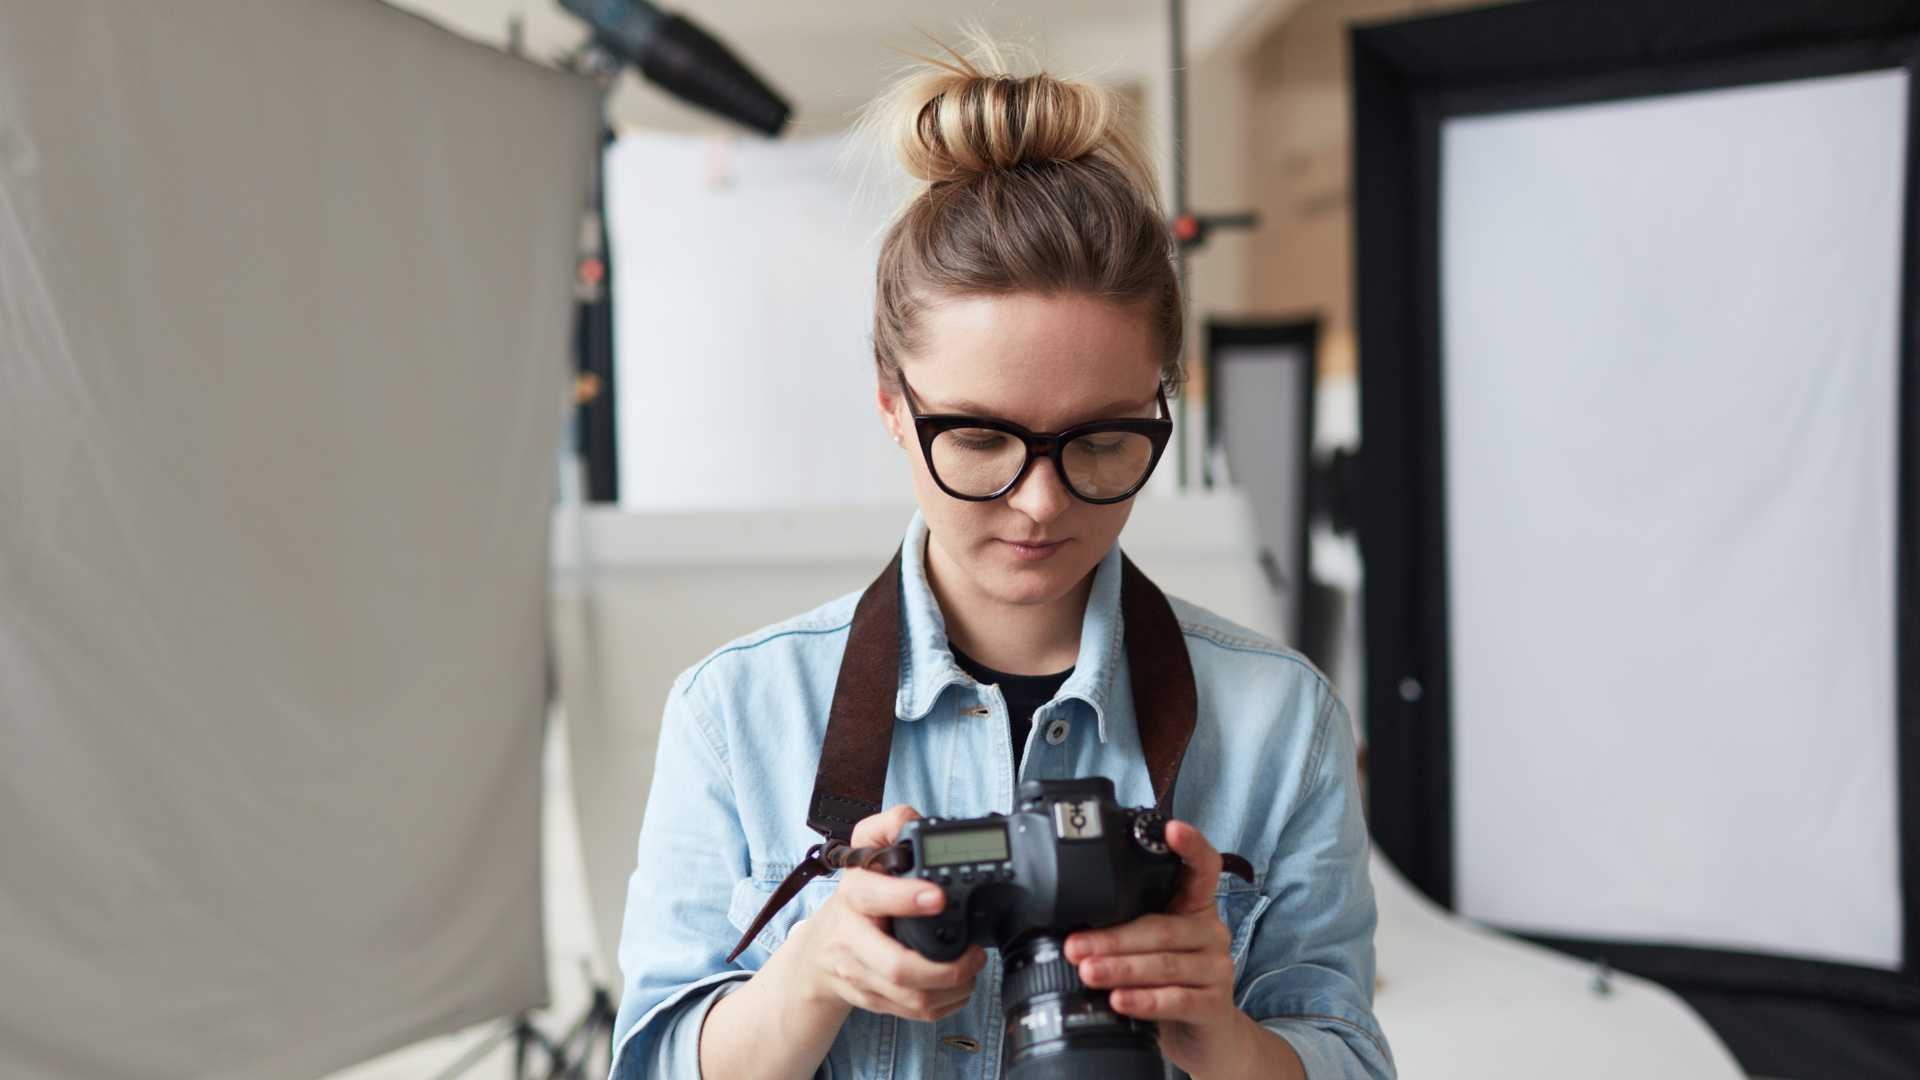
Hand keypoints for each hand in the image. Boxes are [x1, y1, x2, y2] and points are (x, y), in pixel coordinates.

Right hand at [788, 804, 987, 1022]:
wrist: (817, 955)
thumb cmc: (853, 901)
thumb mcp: (863, 854)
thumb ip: (887, 827)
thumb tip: (914, 819)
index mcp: (854, 896)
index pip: (874, 897)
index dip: (906, 898)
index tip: (940, 897)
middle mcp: (853, 939)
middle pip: (896, 967)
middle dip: (944, 968)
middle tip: (974, 954)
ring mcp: (861, 975)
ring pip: (910, 997)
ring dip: (952, 989)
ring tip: (973, 970)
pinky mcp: (872, 1000)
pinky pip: (912, 1012)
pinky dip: (944, 1005)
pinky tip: (958, 989)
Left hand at [1064, 820, 1258, 1076]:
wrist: (1206, 1036)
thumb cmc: (1170, 983)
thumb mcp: (1150, 948)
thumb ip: (1125, 928)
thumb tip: (1068, 927)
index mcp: (1194, 908)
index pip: (1202, 868)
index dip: (1190, 846)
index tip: (1170, 828)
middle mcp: (1210, 933)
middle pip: (1161, 928)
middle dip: (1112, 937)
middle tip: (1075, 945)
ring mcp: (1217, 969)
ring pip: (1165, 964)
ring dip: (1121, 967)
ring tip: (1088, 972)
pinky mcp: (1214, 1005)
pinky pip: (1177, 999)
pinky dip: (1145, 1000)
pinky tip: (1120, 1001)